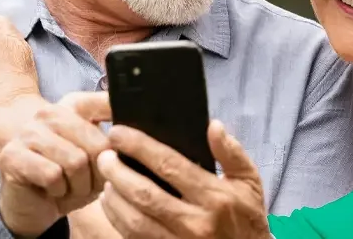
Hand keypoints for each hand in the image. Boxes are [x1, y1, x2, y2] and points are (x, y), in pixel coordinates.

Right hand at [0, 92, 114, 235]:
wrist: (34, 204)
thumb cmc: (68, 179)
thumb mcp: (97, 158)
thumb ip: (114, 138)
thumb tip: (133, 130)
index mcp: (71, 106)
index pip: (105, 105)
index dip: (118, 130)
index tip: (117, 149)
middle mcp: (47, 113)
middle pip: (97, 144)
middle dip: (98, 173)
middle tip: (87, 182)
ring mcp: (27, 132)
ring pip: (75, 162)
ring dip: (78, 186)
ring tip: (69, 187)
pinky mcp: (12, 155)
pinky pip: (52, 175)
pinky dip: (59, 191)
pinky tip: (52, 190)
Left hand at [96, 121, 270, 238]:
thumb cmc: (247, 220)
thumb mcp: (249, 183)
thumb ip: (231, 153)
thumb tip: (213, 125)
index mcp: (215, 197)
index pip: (169, 165)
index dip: (139, 146)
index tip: (119, 132)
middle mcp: (196, 222)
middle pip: (144, 193)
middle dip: (117, 171)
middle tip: (104, 155)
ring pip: (133, 220)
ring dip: (113, 198)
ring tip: (106, 179)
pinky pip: (134, 238)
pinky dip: (117, 220)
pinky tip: (113, 204)